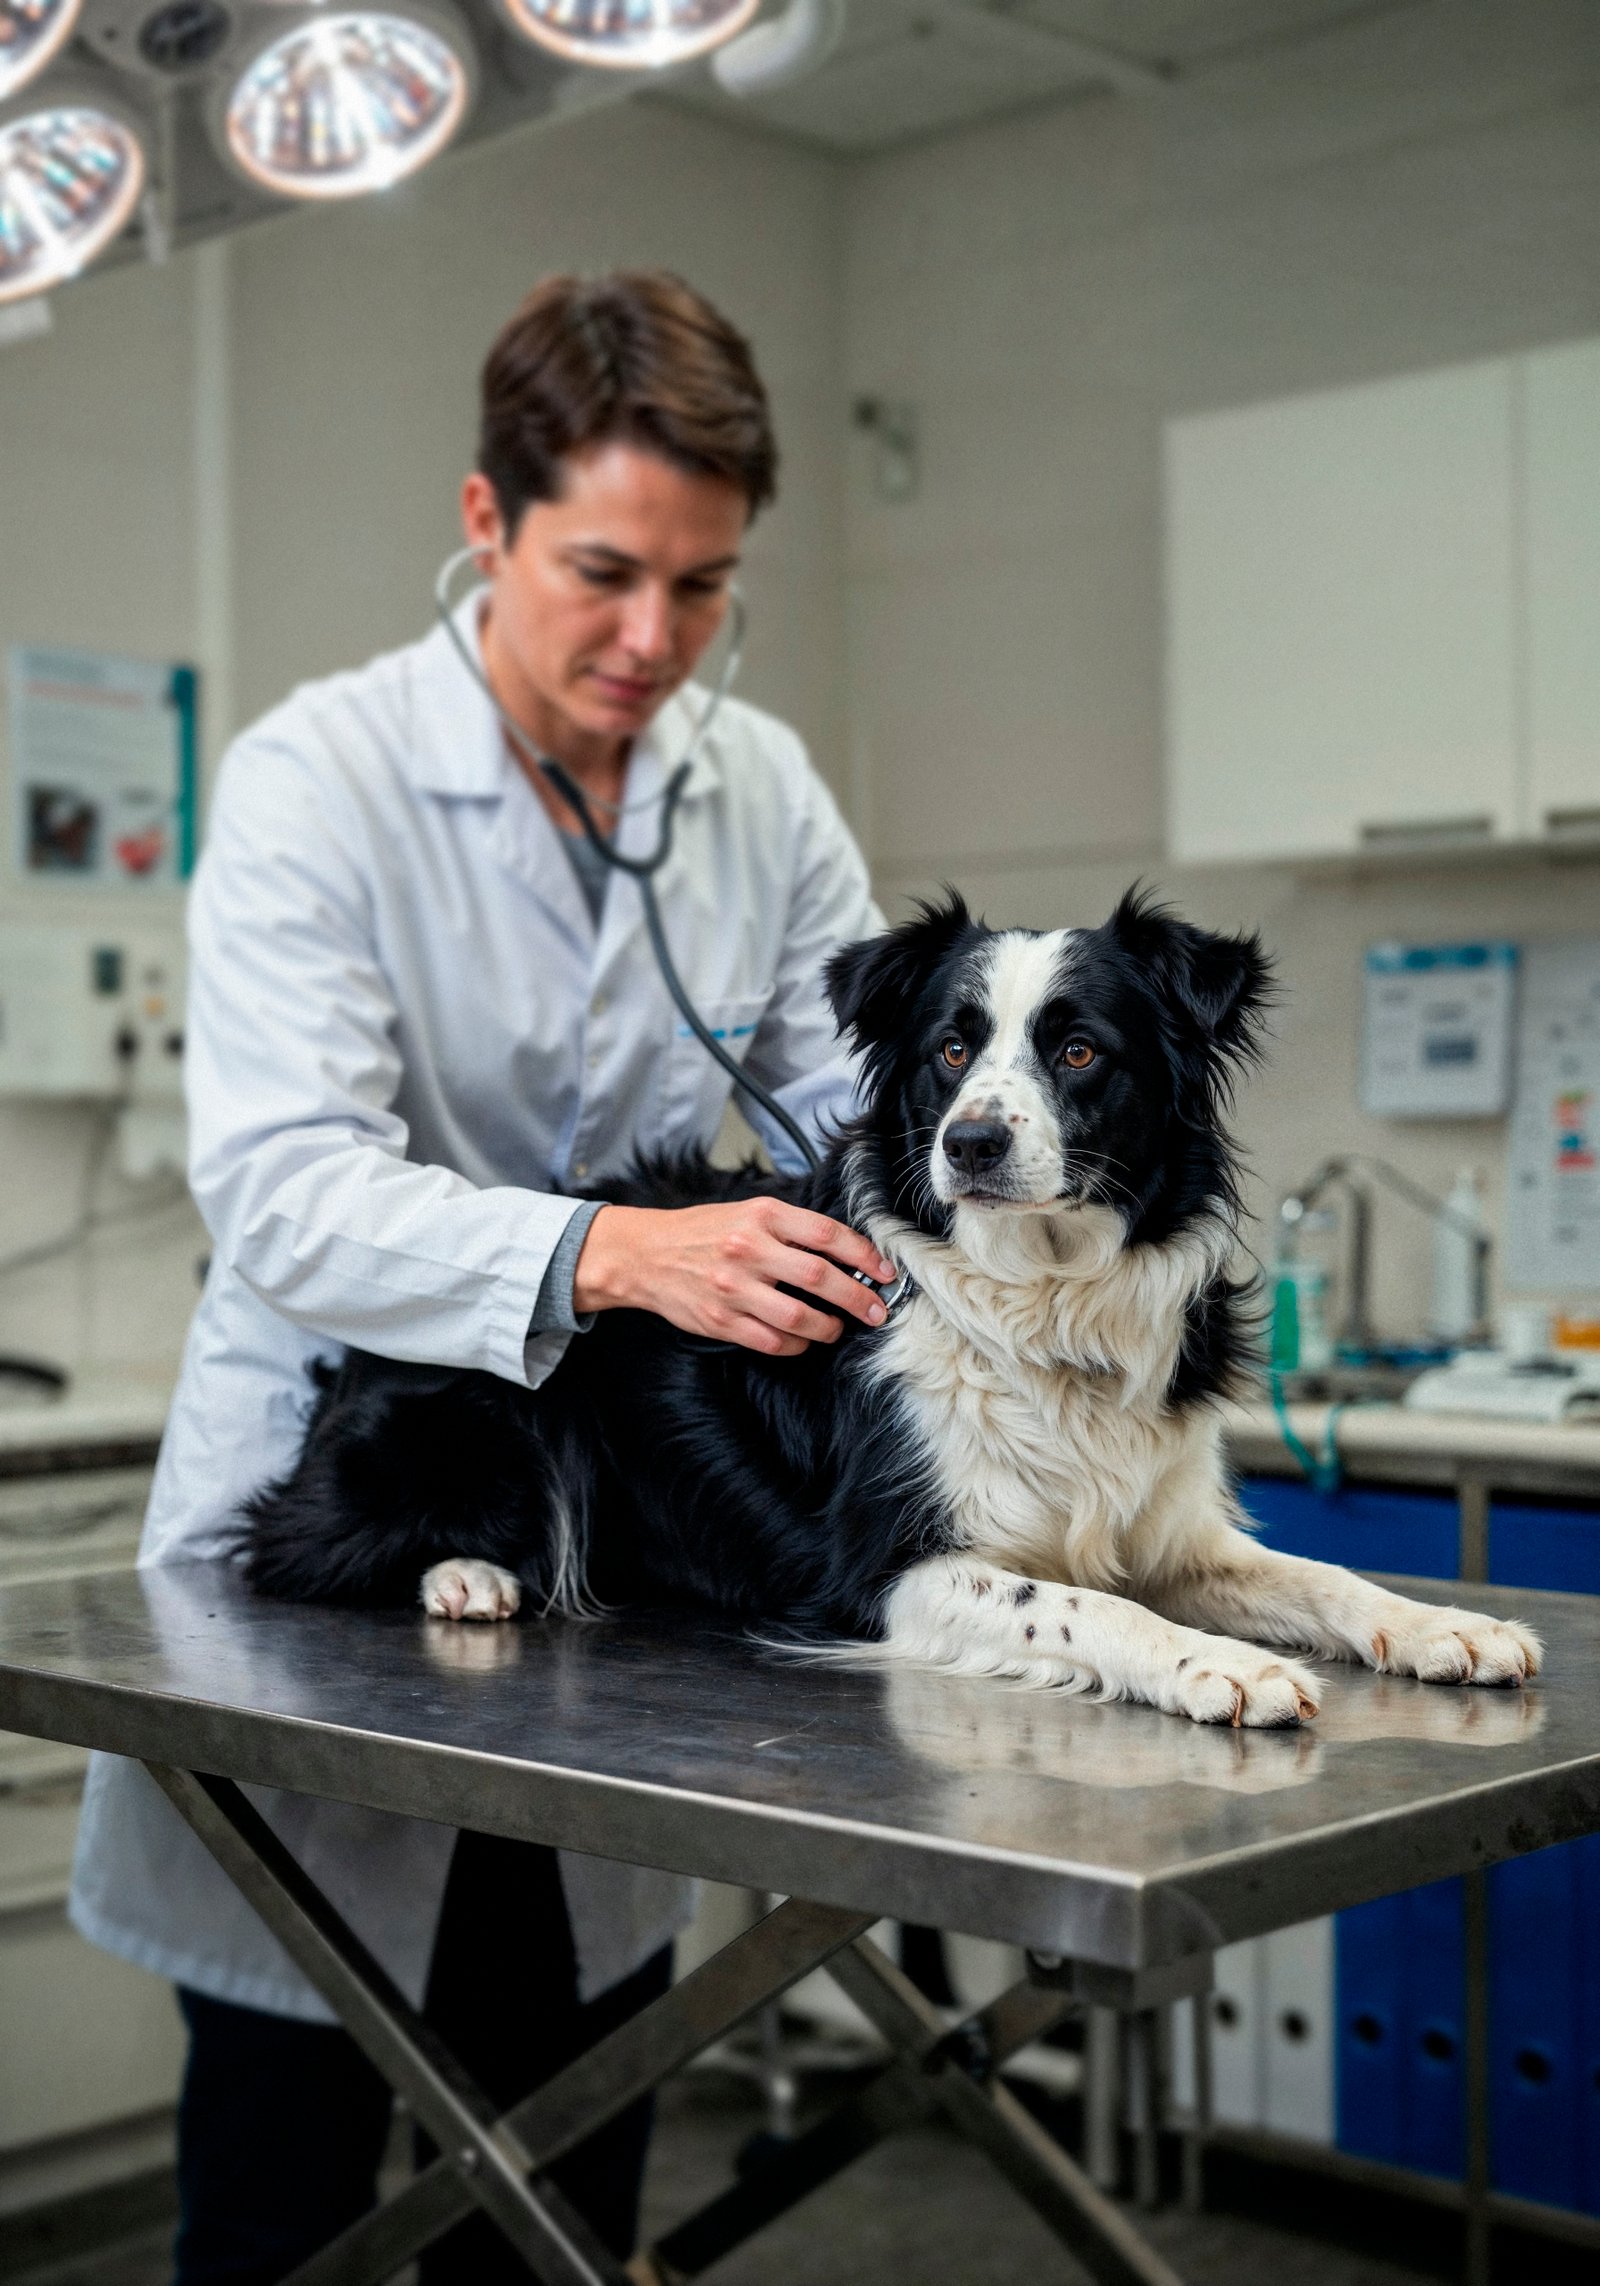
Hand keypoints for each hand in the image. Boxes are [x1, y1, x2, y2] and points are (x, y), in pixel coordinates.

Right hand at [573, 1199, 898, 1357]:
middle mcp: (749, 1249)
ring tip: (837, 1327)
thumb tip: (846, 1252)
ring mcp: (733, 1288)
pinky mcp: (720, 1320)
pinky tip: (803, 1339)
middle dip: (858, 1297)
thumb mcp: (747, 1212)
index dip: (864, 1255)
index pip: (827, 1234)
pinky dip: (797, 1344)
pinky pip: (772, 1341)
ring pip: (800, 1316)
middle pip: (821, 1277)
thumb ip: (792, 1228)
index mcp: (761, 1216)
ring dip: (829, 1327)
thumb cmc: (702, 1232)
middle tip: (876, 1309)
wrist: (645, 1255)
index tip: (883, 1271)